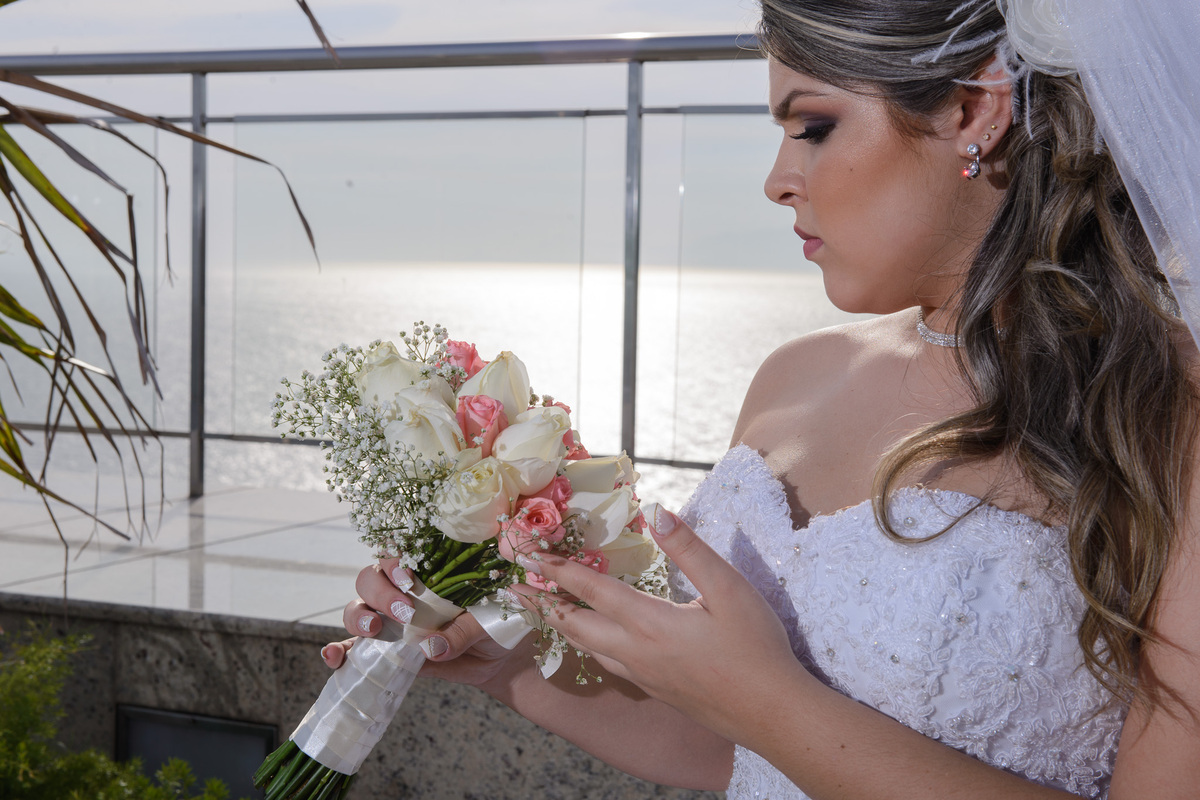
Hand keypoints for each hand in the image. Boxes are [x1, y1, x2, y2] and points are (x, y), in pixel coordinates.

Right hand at [321, 558, 531, 689]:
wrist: (502, 659)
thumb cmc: (499, 624)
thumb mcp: (491, 620)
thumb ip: (464, 629)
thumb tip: (432, 647)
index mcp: (429, 571)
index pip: (398, 553)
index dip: (396, 562)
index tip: (410, 579)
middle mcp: (403, 592)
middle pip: (370, 578)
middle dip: (380, 593)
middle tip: (405, 612)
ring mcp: (391, 622)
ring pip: (357, 608)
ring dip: (358, 617)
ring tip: (375, 631)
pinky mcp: (386, 652)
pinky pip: (354, 648)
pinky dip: (340, 651)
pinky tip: (334, 657)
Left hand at [507, 504, 809, 745]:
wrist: (772, 714)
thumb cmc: (756, 649)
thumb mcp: (730, 589)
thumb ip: (690, 550)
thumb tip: (658, 513)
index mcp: (649, 623)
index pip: (591, 590)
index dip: (557, 569)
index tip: (528, 554)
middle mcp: (636, 652)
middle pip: (575, 625)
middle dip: (542, 602)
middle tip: (513, 588)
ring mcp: (643, 676)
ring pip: (588, 648)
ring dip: (563, 626)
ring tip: (546, 610)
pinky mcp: (656, 690)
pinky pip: (608, 664)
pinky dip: (590, 645)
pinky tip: (598, 641)